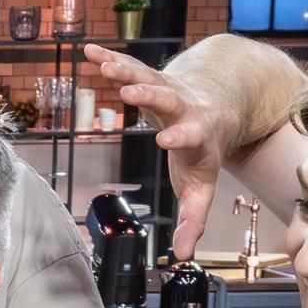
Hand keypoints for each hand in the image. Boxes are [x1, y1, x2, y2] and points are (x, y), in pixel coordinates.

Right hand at [86, 47, 217, 229]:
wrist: (218, 104)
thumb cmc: (203, 152)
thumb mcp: (202, 186)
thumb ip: (192, 219)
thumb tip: (182, 255)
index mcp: (198, 134)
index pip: (191, 134)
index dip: (180, 136)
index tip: (166, 139)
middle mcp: (183, 107)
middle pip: (169, 98)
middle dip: (153, 94)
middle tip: (134, 91)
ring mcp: (166, 88)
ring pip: (147, 76)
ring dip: (126, 70)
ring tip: (103, 65)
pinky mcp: (151, 77)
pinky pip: (130, 65)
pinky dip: (110, 58)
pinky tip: (89, 51)